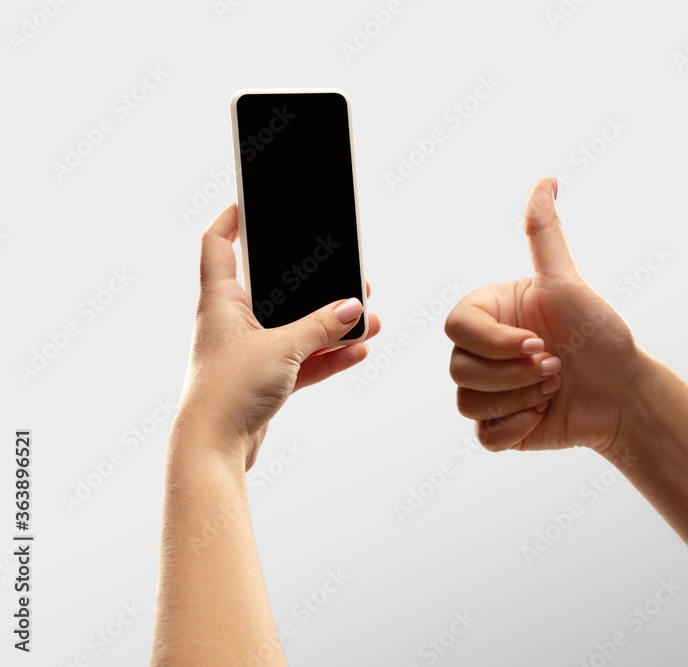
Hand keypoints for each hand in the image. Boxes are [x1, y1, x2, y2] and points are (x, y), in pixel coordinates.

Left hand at [176, 203, 381, 468]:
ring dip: (330, 323)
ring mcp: (250, 352)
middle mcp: (233, 322)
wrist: (213, 449)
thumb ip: (322, 326)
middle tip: (342, 270)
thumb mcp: (283, 348)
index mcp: (221, 301)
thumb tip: (354, 309)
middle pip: (274, 287)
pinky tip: (359, 349)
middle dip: (312, 281)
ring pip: (296, 327)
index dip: (232, 219)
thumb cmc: (228, 391)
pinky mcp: (265, 380)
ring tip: (367, 318)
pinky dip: (329, 355)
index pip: (218, 245)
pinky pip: (304, 360)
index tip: (252, 202)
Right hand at [445, 178, 642, 454]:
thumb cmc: (598, 334)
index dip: (497, 342)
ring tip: (555, 388)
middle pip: (459, 368)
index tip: (540, 343)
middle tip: (557, 367)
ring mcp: (487, 391)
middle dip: (516, 373)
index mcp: (488, 314)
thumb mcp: (567, 282)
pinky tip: (544, 414)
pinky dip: (518, 427)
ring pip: (468, 402)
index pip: (457, 327)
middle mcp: (481, 351)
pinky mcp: (498, 427)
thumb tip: (547, 177)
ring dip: (522, 398)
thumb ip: (544, 234)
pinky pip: (484, 435)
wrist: (622, 392)